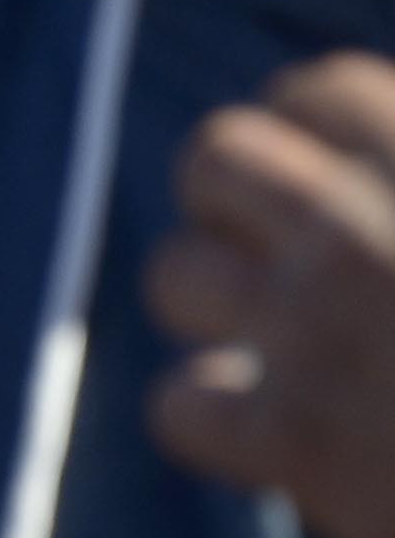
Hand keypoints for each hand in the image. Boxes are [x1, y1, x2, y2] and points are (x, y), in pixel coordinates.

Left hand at [147, 54, 394, 537]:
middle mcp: (361, 228)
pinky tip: (274, 442)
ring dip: (218, 308)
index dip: (313, 133)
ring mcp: (318, 331)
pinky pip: (179, 407)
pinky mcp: (298, 442)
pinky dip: (218, 427)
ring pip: (176, 276)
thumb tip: (359, 128)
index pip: (314, 95)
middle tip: (288, 257)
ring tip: (280, 342)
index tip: (339, 177)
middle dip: (236, 206)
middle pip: (214, 160)